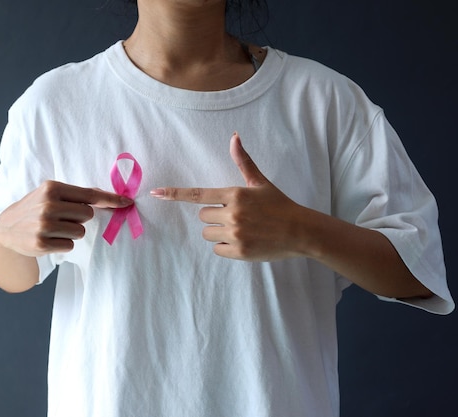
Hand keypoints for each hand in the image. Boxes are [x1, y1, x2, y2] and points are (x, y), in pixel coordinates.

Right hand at [0, 180, 132, 256]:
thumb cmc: (35, 208)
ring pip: (80, 231)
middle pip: (87, 214)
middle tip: (62, 217)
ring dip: (72, 232)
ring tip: (54, 228)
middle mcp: (48, 204)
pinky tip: (49, 238)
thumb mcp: (51, 194)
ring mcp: (44, 225)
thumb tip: (111, 198)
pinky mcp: (42, 243)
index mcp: (52, 188)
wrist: (6, 228)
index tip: (127, 203)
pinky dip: (63, 244)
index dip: (111, 199)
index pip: (89, 195)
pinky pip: (70, 245)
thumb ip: (77, 195)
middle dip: (80, 218)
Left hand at [150, 133, 307, 260]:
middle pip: (202, 217)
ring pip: (208, 234)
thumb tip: (234, 136)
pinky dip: (227, 248)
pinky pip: (218, 250)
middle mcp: (232, 213)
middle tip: (237, 217)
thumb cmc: (279, 205)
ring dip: (219, 233)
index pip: (198, 194)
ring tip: (242, 230)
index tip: (156, 193)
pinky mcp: (240, 251)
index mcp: (234, 194)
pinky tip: (245, 242)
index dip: (175, 194)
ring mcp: (236, 233)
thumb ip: (243, 162)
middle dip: (215, 217)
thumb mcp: (260, 183)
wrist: (301, 231)